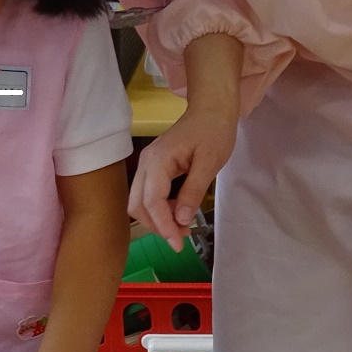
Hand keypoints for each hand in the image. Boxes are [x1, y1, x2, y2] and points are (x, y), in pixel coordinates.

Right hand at [128, 102, 234, 248]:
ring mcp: (147, 165)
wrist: (211, 109)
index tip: (178, 243)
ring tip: (181, 228)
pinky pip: (147, 194)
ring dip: (156, 219)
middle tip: (181, 239)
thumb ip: (192, 192)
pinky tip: (177, 212)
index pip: (152, 201)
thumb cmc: (214, 132)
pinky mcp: (153, 167)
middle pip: (138, 205)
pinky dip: (158, 209)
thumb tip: (181, 220)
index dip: (163, 225)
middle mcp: (146, 163)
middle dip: (156, 226)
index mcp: (158, 161)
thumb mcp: (209, 163)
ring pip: (139, 202)